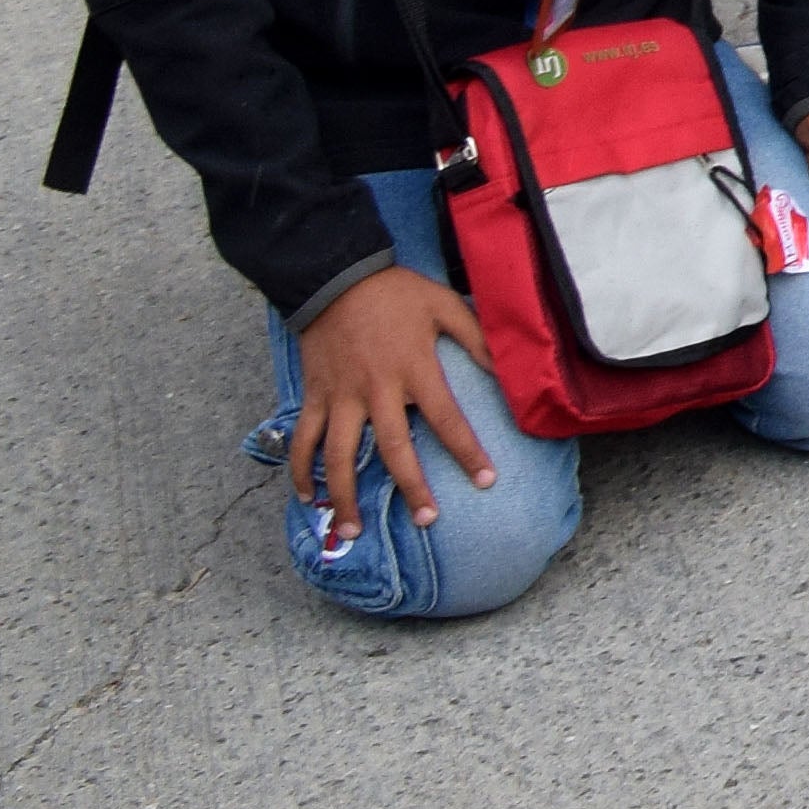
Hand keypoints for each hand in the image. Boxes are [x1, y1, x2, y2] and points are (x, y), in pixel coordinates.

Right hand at [287, 264, 496, 536]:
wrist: (336, 277)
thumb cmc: (397, 293)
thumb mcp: (446, 306)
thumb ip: (476, 339)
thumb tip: (507, 370)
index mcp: (414, 369)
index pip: (446, 419)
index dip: (467, 451)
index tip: (485, 480)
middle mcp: (376, 390)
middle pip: (394, 449)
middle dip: (411, 487)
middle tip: (426, 520)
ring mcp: (340, 397)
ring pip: (339, 457)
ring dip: (344, 496)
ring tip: (351, 531)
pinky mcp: (314, 397)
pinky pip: (303, 441)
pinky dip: (301, 471)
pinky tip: (308, 497)